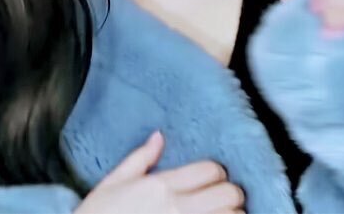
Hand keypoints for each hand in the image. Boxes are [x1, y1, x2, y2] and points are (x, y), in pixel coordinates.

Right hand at [74, 131, 245, 213]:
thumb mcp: (112, 185)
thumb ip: (139, 159)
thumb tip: (159, 137)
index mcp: (161, 186)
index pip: (211, 170)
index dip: (217, 174)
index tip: (212, 182)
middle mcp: (178, 208)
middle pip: (229, 193)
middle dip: (231, 195)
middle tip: (223, 200)